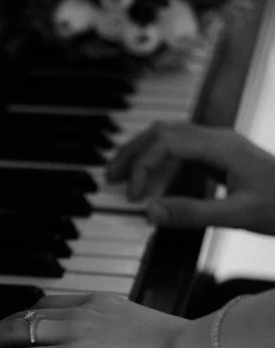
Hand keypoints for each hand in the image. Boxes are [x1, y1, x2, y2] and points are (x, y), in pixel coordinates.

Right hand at [106, 122, 274, 234]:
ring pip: (169, 136)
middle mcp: (217, 139)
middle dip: (131, 152)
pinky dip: (158, 162)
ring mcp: (219, 145)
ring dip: (142, 153)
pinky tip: (151, 181)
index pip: (166, 142)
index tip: (134, 196)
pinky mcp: (220, 157)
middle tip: (110, 178)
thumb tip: (150, 213)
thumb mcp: (237, 215)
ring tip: (122, 177)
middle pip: (161, 131)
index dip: (143, 166)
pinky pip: (179, 149)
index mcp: (221, 146)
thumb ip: (192, 214)